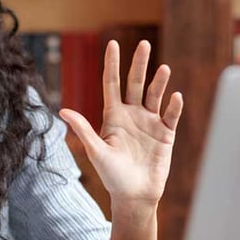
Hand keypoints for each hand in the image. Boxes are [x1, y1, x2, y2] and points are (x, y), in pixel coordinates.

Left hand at [60, 40, 182, 209]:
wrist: (134, 196)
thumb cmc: (112, 176)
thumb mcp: (96, 152)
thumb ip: (83, 130)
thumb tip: (63, 111)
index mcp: (113, 116)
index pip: (112, 84)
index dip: (112, 64)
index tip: (113, 44)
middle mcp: (132, 114)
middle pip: (136, 83)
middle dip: (139, 64)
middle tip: (144, 44)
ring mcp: (150, 123)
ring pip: (155, 95)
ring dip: (159, 82)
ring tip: (163, 68)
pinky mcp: (165, 134)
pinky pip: (170, 116)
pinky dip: (173, 106)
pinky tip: (175, 96)